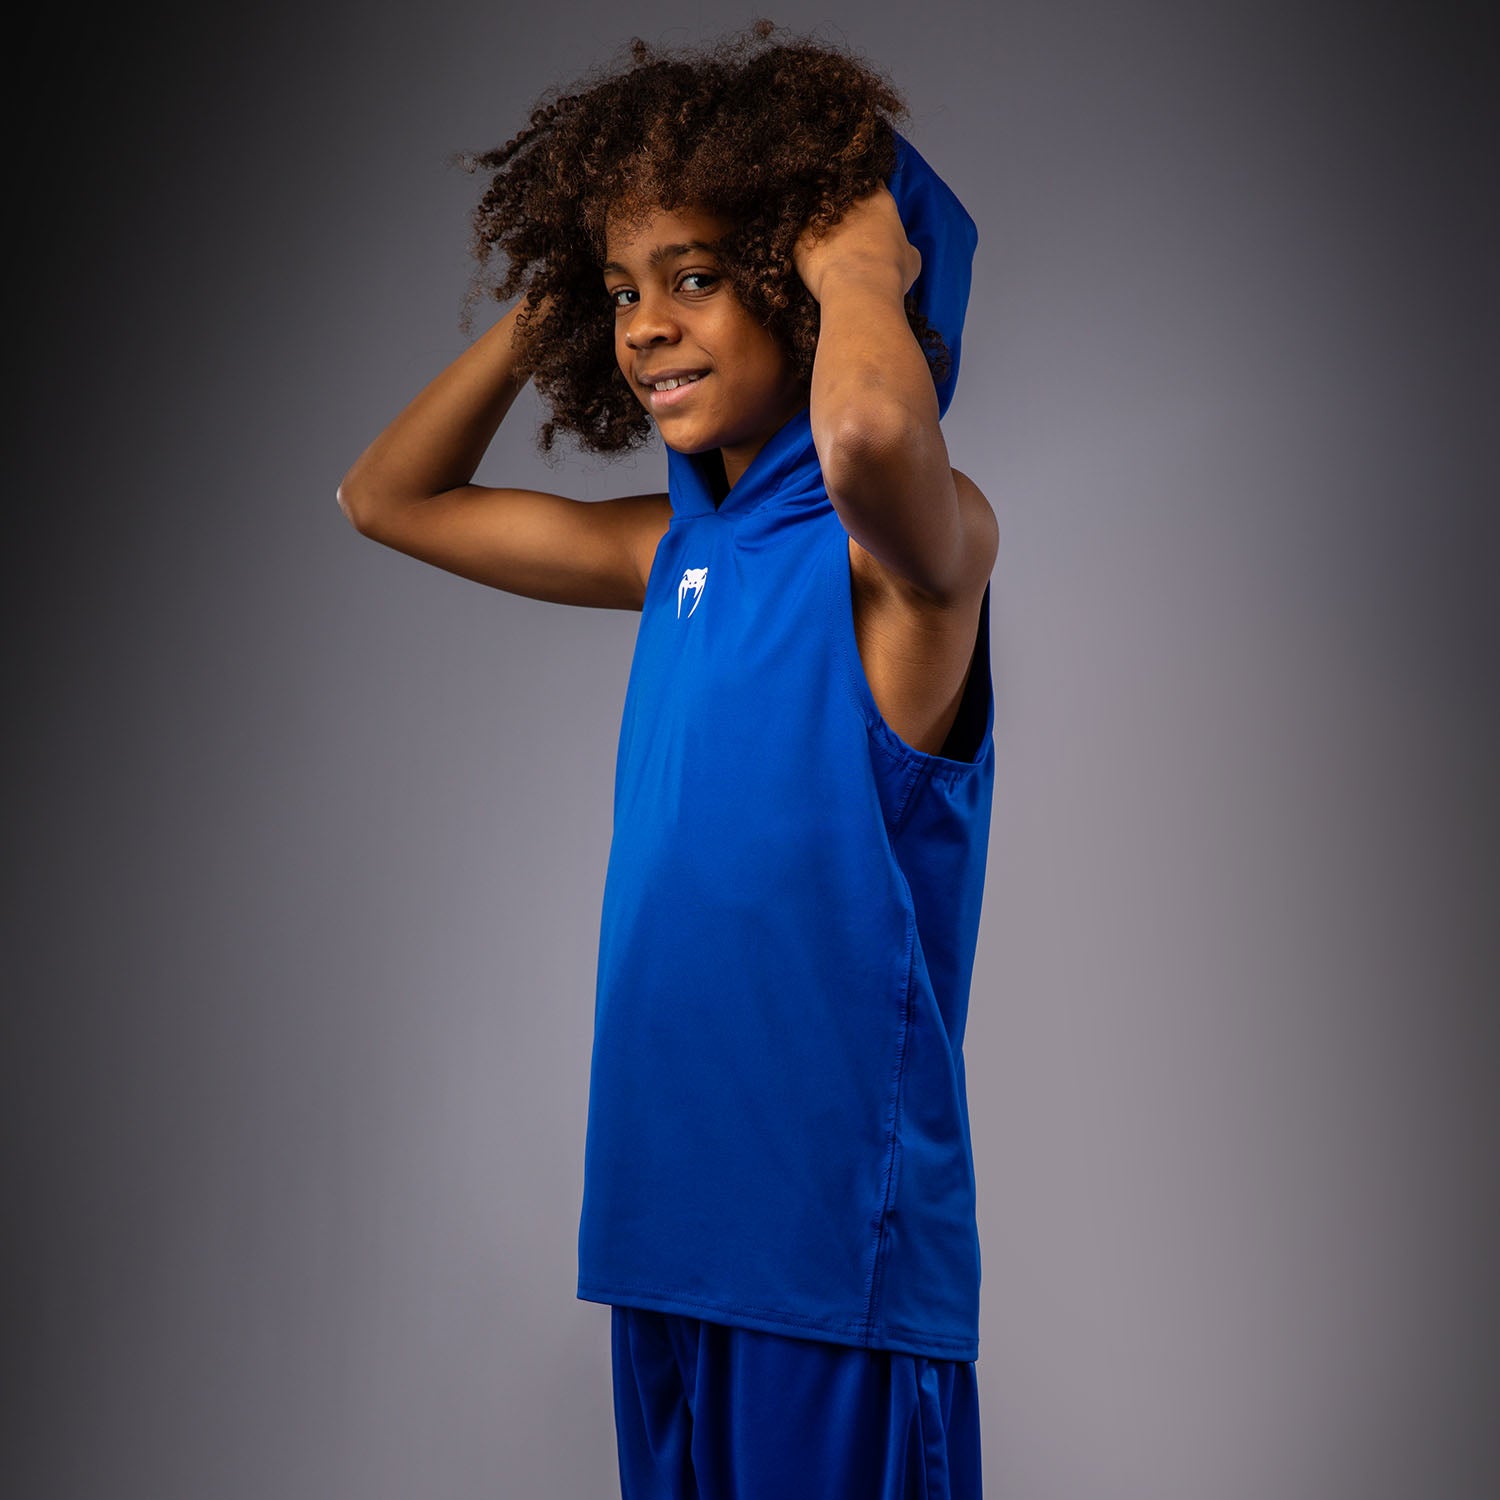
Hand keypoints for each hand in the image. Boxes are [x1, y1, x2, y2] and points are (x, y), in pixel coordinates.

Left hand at [792, 182, 920, 302]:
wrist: (860, 290)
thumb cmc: (890, 274)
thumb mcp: (911, 258)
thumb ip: (901, 245)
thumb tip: (899, 250)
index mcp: (877, 198)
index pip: (870, 183)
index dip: (868, 196)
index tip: (866, 211)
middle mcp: (845, 200)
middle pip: (838, 194)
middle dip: (840, 209)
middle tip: (844, 231)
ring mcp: (818, 217)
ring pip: (813, 213)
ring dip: (817, 226)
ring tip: (827, 250)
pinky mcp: (797, 237)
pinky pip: (796, 238)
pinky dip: (802, 249)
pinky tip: (812, 264)